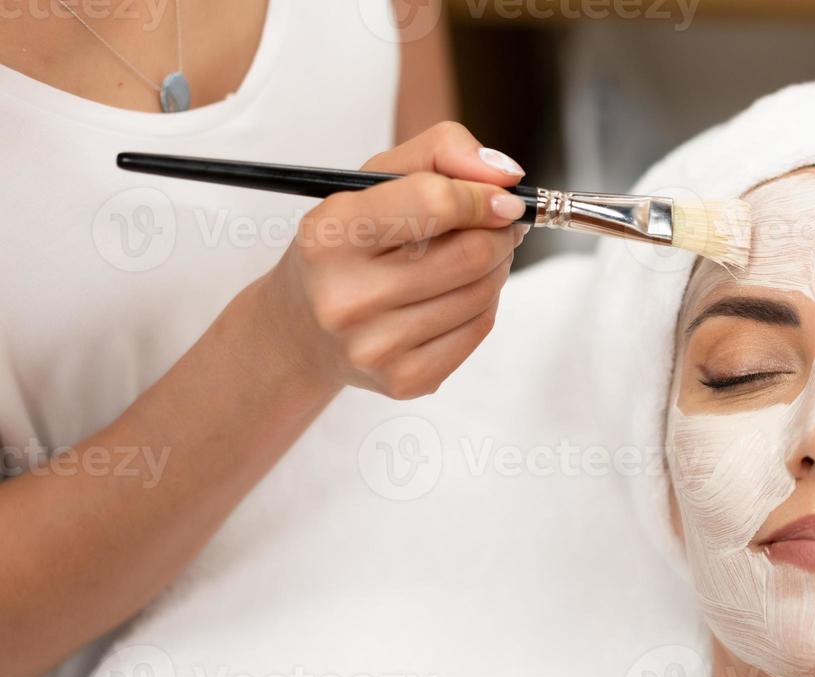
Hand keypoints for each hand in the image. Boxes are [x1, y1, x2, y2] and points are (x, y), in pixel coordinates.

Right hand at [257, 121, 529, 398]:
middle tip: (499, 225)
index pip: (434, 203)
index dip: (484, 197)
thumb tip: (506, 174)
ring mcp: (375, 346)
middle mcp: (347, 295)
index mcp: (331, 233)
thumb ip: (440, 151)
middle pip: (472, 253)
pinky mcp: (404, 380)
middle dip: (499, 233)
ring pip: (483, 293)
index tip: (504, 199)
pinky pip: (480, 330)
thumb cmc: (347, 245)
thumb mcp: (374, 180)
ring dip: (496, 267)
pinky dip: (484, 305)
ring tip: (474, 256)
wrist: (301, 329)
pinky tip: (458, 294)